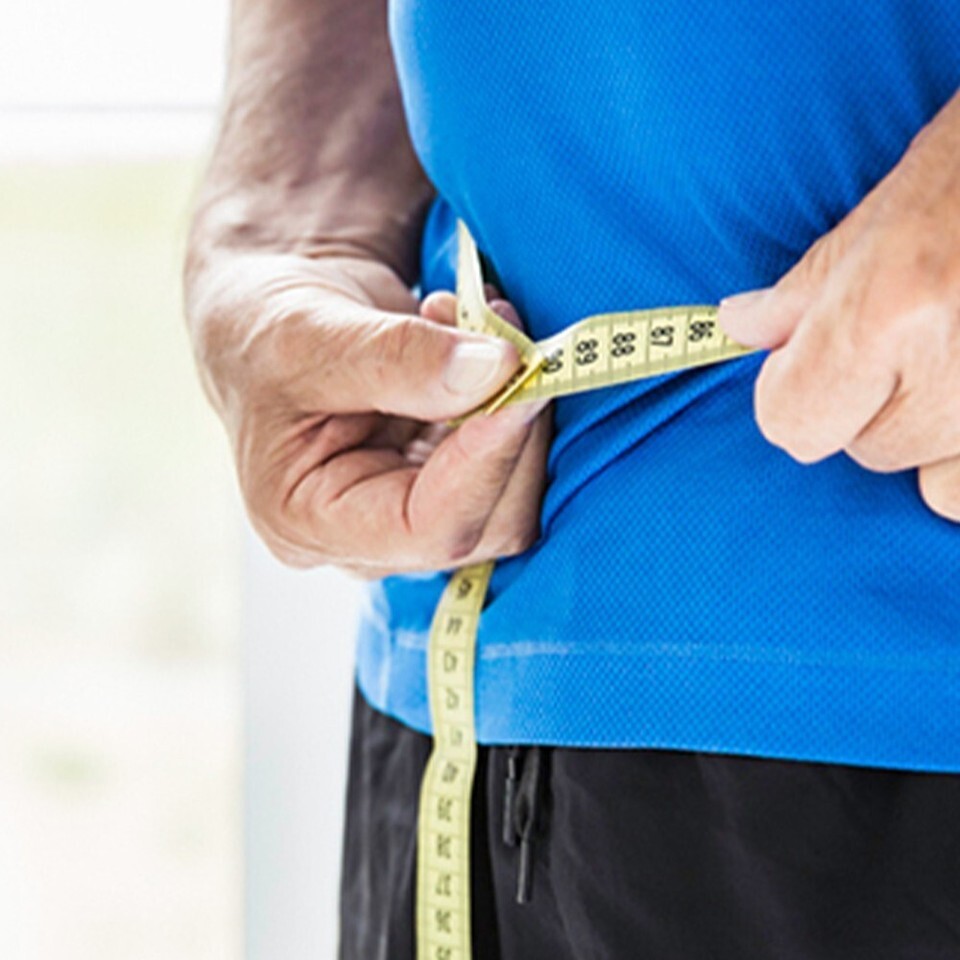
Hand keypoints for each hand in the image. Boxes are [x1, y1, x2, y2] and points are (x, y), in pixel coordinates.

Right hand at [186, 251, 549, 575]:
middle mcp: (369, 538)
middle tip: (505, 336)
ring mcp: (414, 513)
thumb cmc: (263, 333)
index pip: (427, 528)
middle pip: (488, 521)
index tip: (520, 382)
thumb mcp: (308, 334)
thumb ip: (399, 357)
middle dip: (514, 429)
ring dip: (520, 404)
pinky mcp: (448, 481)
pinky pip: (512, 458)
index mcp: (310, 524)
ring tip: (478, 321)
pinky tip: (475, 338)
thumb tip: (496, 371)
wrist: (273, 323)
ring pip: (514, 492)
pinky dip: (513, 395)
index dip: (486, 461)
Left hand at [718, 93, 959, 521]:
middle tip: (906, 334)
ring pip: (931, 480)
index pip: (789, 422)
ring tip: (952, 356)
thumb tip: (739, 328)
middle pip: (862, 449)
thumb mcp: (886, 210)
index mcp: (888, 312)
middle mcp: (952, 376)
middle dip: (864, 402)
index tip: (801, 357)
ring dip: (930, 434)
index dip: (785, 391)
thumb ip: (805, 290)